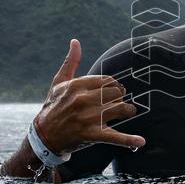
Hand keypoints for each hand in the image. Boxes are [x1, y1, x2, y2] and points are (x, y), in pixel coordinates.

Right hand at [34, 39, 145, 154]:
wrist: (43, 136)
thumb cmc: (53, 106)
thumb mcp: (58, 83)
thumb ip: (71, 62)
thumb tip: (75, 41)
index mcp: (76, 86)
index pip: (107, 80)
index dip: (114, 85)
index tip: (113, 90)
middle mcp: (82, 100)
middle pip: (116, 93)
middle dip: (120, 96)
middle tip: (118, 102)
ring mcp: (87, 118)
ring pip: (120, 109)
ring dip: (128, 110)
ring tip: (128, 112)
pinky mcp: (91, 135)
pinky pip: (114, 137)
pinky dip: (129, 140)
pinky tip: (141, 142)